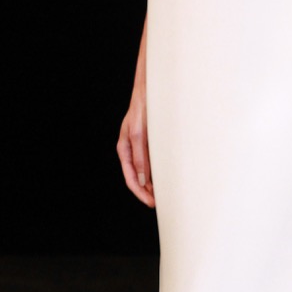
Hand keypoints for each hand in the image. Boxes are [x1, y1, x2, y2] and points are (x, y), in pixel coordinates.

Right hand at [117, 89, 154, 208]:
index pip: (131, 178)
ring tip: (164, 193)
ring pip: (146, 170)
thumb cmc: (142, 107)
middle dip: (147, 191)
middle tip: (160, 203)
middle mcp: (132, 148)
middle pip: (138, 177)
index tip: (152, 203)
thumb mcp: (139, 133)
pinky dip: (158, 170)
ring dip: (153, 182)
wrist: (151, 88)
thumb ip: (140, 156)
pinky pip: (154, 160)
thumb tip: (143, 180)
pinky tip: (167, 175)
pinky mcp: (151, 139)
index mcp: (124, 148)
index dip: (141, 192)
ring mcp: (141, 144)